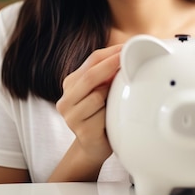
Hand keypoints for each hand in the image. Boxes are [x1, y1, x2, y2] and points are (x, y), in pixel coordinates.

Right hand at [56, 44, 121, 164]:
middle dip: (111, 65)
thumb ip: (107, 75)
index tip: (128, 47)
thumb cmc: (101, 115)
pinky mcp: (81, 131)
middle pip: (91, 76)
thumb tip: (127, 55)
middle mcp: (66, 98)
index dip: (111, 52)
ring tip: (114, 104)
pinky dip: (109, 115)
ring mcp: (71, 116)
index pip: (92, 60)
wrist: (93, 147)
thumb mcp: (101, 91)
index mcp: (71, 83)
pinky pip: (101, 116)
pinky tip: (109, 120)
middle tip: (128, 58)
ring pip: (97, 96)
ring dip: (110, 98)